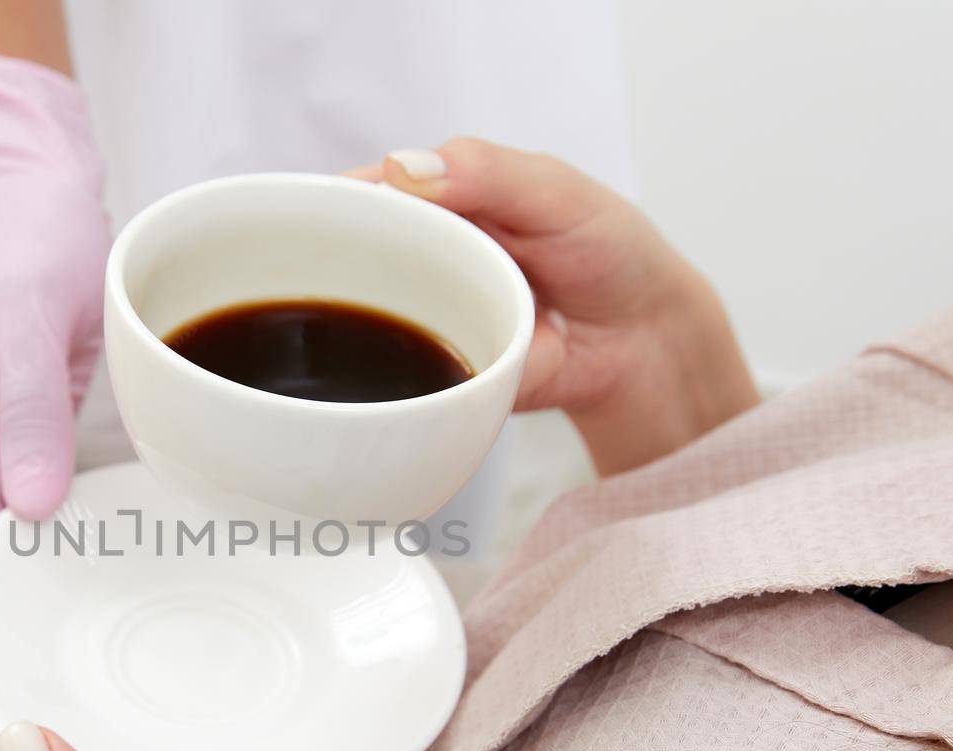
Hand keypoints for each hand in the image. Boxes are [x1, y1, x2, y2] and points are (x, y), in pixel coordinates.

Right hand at [0, 55, 111, 547]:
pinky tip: (105, 509)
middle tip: (116, 560)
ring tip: (118, 540)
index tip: (84, 567)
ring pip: (9, 509)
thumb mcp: (34, 321)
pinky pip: (29, 480)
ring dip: (55, 528)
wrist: (33, 194)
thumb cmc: (34, 243)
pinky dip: (63, 497)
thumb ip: (30, 413)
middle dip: (40, 551)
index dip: (18, 555)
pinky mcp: (7, 422)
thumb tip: (29, 509)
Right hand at [353, 141, 757, 474]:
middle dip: (332, 265)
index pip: (367, 194)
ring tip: (368, 320)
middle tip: (327, 270)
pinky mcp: (442, 375)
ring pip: (367, 320)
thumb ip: (487, 173)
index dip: (331, 202)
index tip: (309, 214)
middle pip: (352, 258)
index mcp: (443, 199)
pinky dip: (399, 375)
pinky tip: (395, 368)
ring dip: (363, 323)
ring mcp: (427, 318)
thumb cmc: (606, 250)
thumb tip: (402, 168)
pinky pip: (404, 379)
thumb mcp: (556, 193)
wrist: (643, 340)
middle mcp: (423, 257)